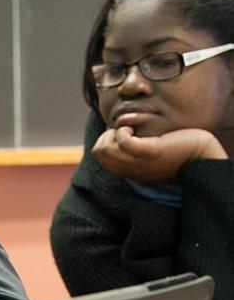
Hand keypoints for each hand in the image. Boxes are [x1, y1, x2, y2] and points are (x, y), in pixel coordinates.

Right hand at [93, 126, 227, 181]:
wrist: (202, 158)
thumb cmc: (179, 153)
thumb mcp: (151, 157)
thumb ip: (136, 154)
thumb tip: (122, 138)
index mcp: (129, 172)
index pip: (99, 160)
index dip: (103, 143)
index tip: (120, 135)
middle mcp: (130, 170)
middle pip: (98, 154)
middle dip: (104, 136)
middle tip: (123, 130)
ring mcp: (139, 163)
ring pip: (105, 149)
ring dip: (112, 133)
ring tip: (128, 129)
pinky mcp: (150, 152)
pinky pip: (124, 142)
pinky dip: (124, 130)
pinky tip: (134, 127)